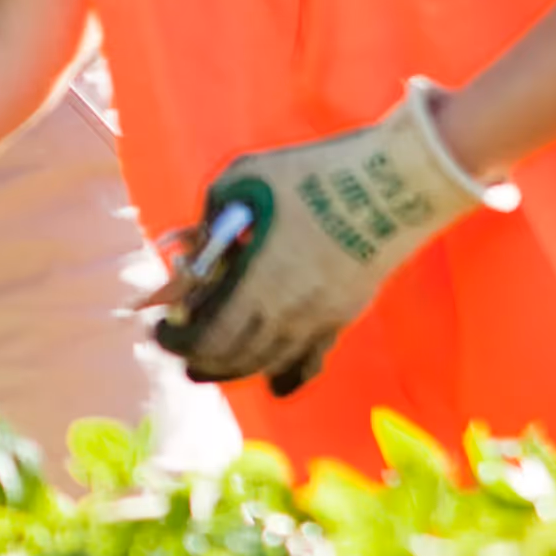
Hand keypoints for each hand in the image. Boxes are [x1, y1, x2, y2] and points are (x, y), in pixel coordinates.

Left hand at [153, 79, 513, 393]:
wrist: (394, 183)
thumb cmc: (314, 173)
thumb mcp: (244, 179)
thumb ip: (212, 216)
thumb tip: (198, 244)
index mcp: (256, 283)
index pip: (206, 336)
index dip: (177, 340)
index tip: (161, 330)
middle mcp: (286, 314)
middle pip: (234, 357)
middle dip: (201, 360)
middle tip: (183, 354)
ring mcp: (320, 319)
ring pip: (270, 364)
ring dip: (237, 368)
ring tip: (216, 367)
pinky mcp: (346, 315)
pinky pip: (312, 361)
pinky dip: (288, 375)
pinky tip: (276, 382)